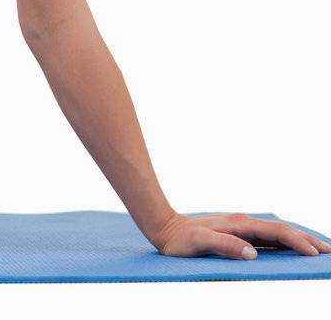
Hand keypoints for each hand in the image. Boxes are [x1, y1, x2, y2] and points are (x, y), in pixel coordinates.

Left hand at [151, 211, 329, 259]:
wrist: (164, 228)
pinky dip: (284, 244)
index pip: (276, 233)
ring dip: (298, 241)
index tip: (314, 254)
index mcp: (239, 224)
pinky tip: (291, 251)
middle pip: (282, 231)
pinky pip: (267, 240)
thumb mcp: (199, 243)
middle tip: (329, 252)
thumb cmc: (180, 240)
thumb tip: (252, 254)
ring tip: (318, 251)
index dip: (296, 243)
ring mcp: (242, 228)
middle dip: (307, 240)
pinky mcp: (238, 235)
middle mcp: (244, 224)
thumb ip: (225, 246)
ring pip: (277, 234)